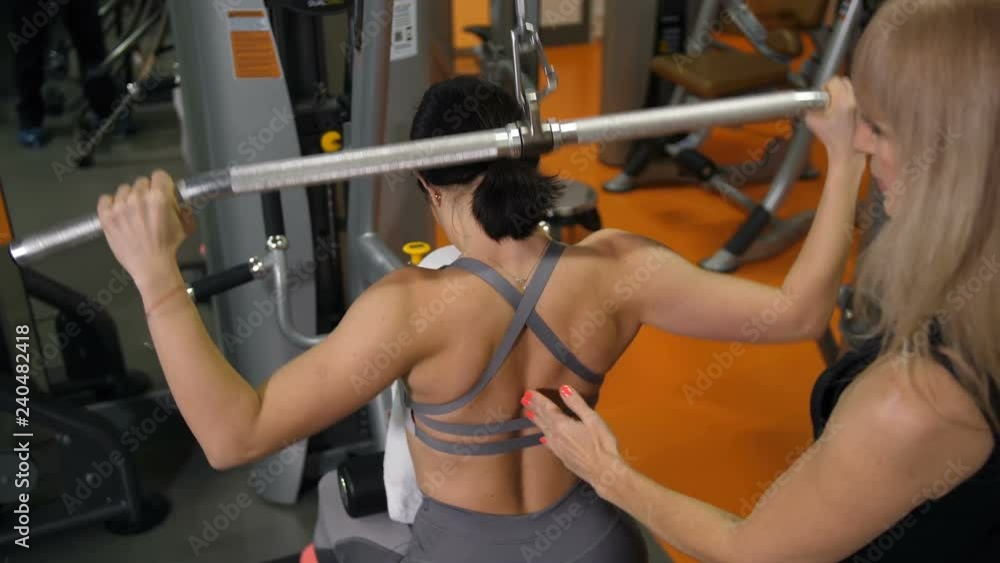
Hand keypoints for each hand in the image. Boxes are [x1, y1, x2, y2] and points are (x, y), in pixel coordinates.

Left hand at [97, 170, 194, 294]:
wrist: (151, 266)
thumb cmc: (170, 246)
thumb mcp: (185, 224)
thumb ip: (179, 206)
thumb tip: (172, 198)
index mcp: (159, 198)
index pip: (159, 175)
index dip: (163, 184)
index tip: (162, 192)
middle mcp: (138, 198)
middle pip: (141, 182)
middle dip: (146, 192)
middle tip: (148, 207)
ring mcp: (120, 207)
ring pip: (124, 190)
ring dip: (129, 198)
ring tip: (132, 213)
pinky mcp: (106, 217)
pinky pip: (105, 199)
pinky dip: (110, 203)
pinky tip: (118, 212)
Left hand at [524, 386, 630, 496]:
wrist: (604, 473)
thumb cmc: (602, 444)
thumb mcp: (592, 419)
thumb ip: (577, 404)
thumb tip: (563, 388)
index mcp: (562, 425)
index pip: (547, 409)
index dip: (538, 400)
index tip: (528, 393)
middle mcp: (556, 436)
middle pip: (543, 419)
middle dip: (534, 408)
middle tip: (524, 400)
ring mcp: (558, 449)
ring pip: (544, 431)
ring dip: (536, 421)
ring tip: (529, 415)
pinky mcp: (563, 458)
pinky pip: (549, 444)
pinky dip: (544, 437)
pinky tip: (543, 439)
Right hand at [805, 77, 859, 162]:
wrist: (846, 148)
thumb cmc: (831, 137)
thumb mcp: (812, 122)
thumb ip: (809, 107)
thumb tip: (809, 100)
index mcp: (841, 101)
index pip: (834, 80)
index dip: (825, 86)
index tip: (822, 94)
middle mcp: (853, 100)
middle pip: (844, 80)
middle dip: (835, 86)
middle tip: (828, 97)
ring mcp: (861, 103)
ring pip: (852, 87)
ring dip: (843, 91)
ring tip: (836, 103)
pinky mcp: (864, 108)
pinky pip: (856, 95)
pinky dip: (849, 98)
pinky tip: (843, 109)